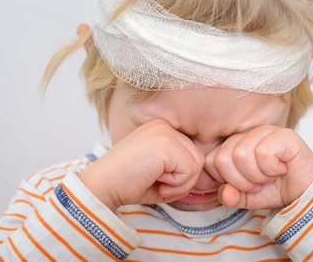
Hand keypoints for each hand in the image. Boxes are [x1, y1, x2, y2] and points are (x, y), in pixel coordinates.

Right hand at [78, 120, 203, 209]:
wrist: (101, 187)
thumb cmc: (127, 184)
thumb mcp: (162, 175)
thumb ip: (184, 173)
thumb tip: (210, 180)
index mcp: (162, 129)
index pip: (191, 155)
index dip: (180, 176)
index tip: (157, 179)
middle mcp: (165, 125)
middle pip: (198, 159)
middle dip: (181, 181)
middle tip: (155, 182)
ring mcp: (166, 132)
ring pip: (197, 165)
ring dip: (179, 184)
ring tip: (154, 180)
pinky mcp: (167, 143)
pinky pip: (190, 170)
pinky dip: (176, 185)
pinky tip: (154, 179)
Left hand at [205, 125, 312, 209]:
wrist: (306, 194)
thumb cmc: (277, 189)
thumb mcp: (247, 197)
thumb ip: (231, 195)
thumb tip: (224, 194)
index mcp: (235, 144)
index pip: (210, 161)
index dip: (225, 180)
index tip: (243, 186)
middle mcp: (248, 134)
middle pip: (223, 158)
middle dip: (241, 181)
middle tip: (258, 183)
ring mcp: (266, 132)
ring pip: (241, 155)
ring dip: (257, 176)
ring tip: (270, 177)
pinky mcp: (284, 135)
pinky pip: (263, 153)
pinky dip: (271, 170)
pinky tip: (281, 169)